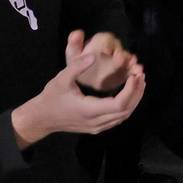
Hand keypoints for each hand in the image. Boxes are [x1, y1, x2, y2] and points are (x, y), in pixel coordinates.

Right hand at [9, 31, 145, 147]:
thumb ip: (77, 66)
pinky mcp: (96, 127)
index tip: (135, 75)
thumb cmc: (51, 97)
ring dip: (134, 100)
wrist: (41, 119)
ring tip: (138, 81)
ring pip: (123, 116)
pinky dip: (126, 106)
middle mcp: (96, 122)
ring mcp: (97, 127)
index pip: (119, 104)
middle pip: (125, 111)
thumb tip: (92, 55)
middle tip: (141, 74)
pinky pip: (117, 119)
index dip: (131, 90)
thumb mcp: (61, 78)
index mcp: (90, 110)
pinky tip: (128, 93)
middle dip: (136, 93)